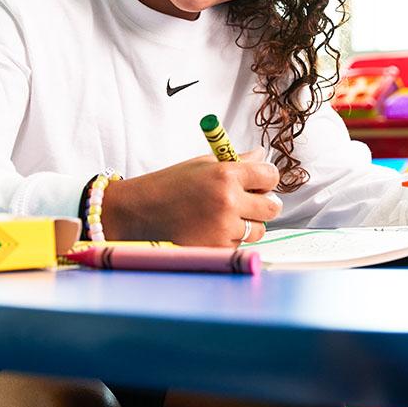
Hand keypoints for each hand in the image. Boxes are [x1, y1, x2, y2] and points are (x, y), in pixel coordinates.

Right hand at [102, 147, 281, 245]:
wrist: (135, 214)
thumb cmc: (167, 186)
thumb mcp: (201, 165)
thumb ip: (235, 162)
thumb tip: (262, 156)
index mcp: (226, 174)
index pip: (270, 175)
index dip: (267, 179)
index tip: (261, 182)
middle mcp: (229, 201)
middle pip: (272, 207)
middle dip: (264, 204)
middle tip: (249, 202)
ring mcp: (224, 228)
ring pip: (257, 230)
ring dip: (247, 225)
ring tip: (221, 217)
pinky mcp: (217, 250)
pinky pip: (238, 245)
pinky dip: (229, 240)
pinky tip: (208, 230)